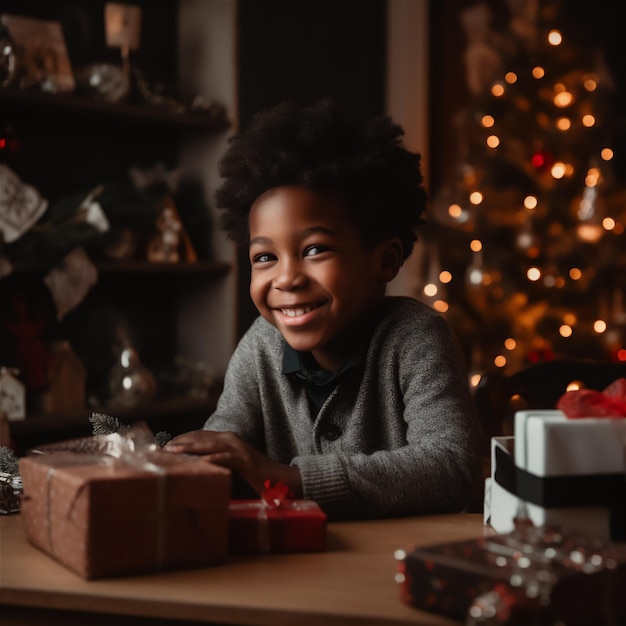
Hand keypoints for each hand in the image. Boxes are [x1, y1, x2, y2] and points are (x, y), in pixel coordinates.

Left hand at [164, 430, 301, 497]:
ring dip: (189, 447)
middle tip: (160, 449)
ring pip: (209, 444)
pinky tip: (200, 463)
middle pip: (200, 436)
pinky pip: (225, 458)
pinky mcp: (244, 460)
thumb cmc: (252, 473)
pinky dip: (212, 460)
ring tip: (172, 452)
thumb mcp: (229, 464)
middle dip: (179, 442)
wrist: (278, 477)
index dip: (181, 438)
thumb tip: (193, 467)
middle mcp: (230, 438)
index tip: (163, 445)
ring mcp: (238, 448)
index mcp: (226, 438)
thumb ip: (214, 461)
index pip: (198, 434)